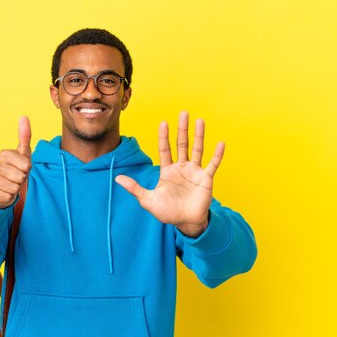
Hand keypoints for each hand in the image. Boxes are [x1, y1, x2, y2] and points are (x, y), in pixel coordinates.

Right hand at [0, 116, 31, 208]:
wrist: (1, 187)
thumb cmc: (15, 168)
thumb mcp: (23, 153)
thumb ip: (24, 135)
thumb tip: (24, 116)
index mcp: (4, 154)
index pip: (27, 165)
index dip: (27, 169)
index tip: (21, 167)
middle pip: (21, 176)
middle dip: (21, 179)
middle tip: (16, 177)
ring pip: (15, 187)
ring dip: (15, 188)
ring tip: (10, 184)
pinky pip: (8, 196)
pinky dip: (9, 196)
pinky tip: (4, 191)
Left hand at [115, 111, 224, 236]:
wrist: (185, 223)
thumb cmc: (167, 212)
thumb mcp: (148, 200)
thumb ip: (134, 188)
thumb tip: (116, 179)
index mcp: (167, 171)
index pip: (165, 149)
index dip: (164, 137)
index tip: (163, 123)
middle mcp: (181, 168)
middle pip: (182, 144)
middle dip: (182, 129)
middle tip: (183, 113)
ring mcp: (194, 172)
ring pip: (197, 150)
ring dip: (199, 135)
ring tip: (200, 120)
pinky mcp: (206, 179)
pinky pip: (212, 164)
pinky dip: (217, 155)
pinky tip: (220, 143)